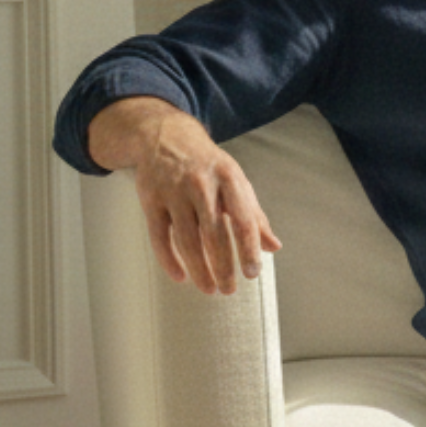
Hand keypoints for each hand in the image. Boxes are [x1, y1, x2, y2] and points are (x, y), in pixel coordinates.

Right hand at [87, 96, 280, 294]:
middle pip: (214, 234)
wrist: (166, 136)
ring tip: (210, 289)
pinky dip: (168, 260)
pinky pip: (159, 236)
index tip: (252, 273)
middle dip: (223, 267)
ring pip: (186, 239)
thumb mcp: (237, 182)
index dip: (248, 250)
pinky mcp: (151, 200)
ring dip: (199, 269)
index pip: (243, 220)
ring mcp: (173, 192)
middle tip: (229, 290)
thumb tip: (274, 247)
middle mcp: (201, 184)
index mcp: (229, 178)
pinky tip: (181, 277)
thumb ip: (255, 215)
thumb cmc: (209, 166)